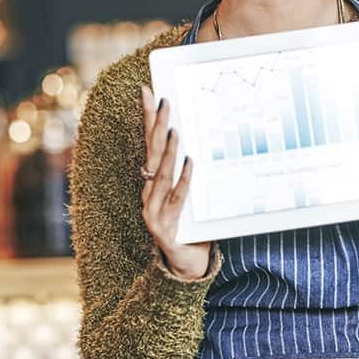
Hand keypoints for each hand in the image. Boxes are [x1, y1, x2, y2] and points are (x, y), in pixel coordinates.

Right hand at [140, 86, 212, 278]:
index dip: (148, 118)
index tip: (149, 91)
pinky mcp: (164, 229)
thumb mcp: (193, 195)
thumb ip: (193, 171)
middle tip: (163, 100)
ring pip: (161, 174)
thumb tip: (210, 135)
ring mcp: (153, 211)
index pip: (150, 143)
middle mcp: (149, 193)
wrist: (187, 267)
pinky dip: (184, 179)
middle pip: (152, 153)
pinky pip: (177, 199)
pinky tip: (190, 162)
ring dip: (169, 150)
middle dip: (156, 125)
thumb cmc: (193, 226)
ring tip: (175, 128)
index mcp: (154, 181)